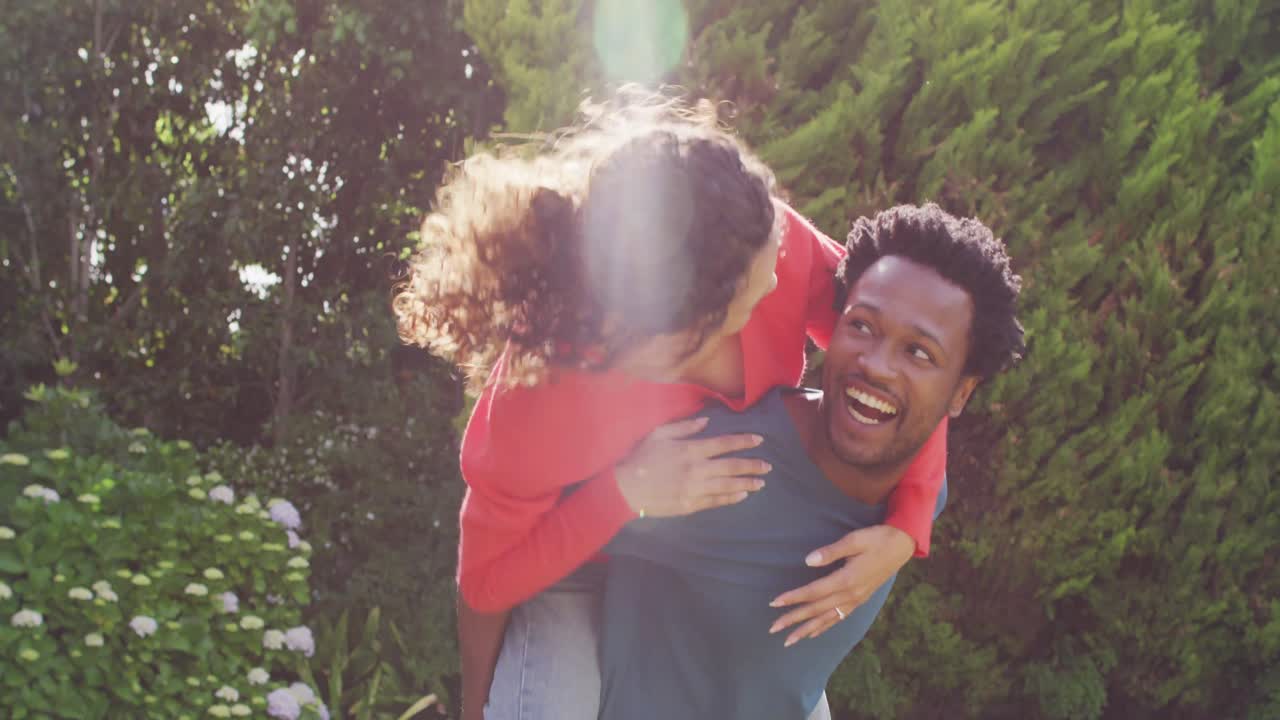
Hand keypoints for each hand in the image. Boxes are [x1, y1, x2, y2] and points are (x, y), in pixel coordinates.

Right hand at [614, 417, 769, 517]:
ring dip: (747, 483)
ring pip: (728, 485)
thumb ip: (684, 427)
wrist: (626, 488)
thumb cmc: (640, 457)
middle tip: (768, 466)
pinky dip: (730, 498)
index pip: (724, 444)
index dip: (743, 441)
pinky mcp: (690, 504)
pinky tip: (742, 495)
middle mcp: (696, 469)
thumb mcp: (659, 434)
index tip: (759, 440)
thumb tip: (706, 421)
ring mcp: (694, 489)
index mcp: (690, 449)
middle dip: (752, 465)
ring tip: (761, 483)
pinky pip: (715, 501)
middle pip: (731, 466)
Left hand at [767, 524, 914, 646]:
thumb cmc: (877, 539)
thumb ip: (831, 552)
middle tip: (773, 628)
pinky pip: (839, 618)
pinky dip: (825, 627)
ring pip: (827, 619)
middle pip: (816, 610)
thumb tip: (808, 561)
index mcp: (847, 579)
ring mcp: (856, 599)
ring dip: (806, 630)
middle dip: (794, 619)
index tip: (774, 603)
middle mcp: (850, 594)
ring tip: (789, 640)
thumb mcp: (855, 540)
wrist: (902, 546)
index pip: (813, 592)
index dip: (793, 598)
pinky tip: (813, 633)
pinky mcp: (860, 599)